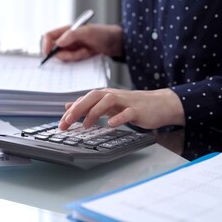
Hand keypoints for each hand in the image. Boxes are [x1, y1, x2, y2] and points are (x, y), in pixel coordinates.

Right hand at [41, 24, 122, 60]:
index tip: (47, 54)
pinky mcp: (77, 55)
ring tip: (86, 51)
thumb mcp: (87, 32)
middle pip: (55, 49)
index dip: (45, 45)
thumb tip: (57, 42)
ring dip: (74, 56)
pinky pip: (72, 61)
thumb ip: (71, 35)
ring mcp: (72, 47)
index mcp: (67, 30)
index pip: (49, 36)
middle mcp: (67, 38)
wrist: (116, 43)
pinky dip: (79, 59)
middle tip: (76, 53)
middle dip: (64, 54)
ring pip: (64, 57)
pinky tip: (88, 54)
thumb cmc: (103, 34)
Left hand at [59, 88, 185, 129]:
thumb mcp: (108, 105)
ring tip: (86, 125)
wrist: (160, 104)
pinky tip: (111, 124)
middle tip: (68, 122)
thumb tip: (70, 105)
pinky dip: (119, 118)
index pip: (85, 99)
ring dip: (95, 112)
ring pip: (108, 101)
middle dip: (79, 108)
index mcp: (106, 95)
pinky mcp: (138, 110)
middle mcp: (114, 96)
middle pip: (93, 96)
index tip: (62, 124)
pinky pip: (127, 112)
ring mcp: (126, 102)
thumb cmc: (133, 105)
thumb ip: (90, 105)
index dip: (72, 110)